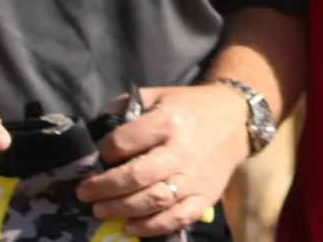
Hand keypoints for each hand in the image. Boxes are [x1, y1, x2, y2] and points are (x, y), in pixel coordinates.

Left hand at [76, 84, 250, 235]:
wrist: (237, 119)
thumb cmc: (191, 107)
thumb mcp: (159, 95)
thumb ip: (127, 107)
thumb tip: (97, 127)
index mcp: (168, 121)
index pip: (123, 143)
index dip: (102, 153)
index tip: (92, 159)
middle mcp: (181, 150)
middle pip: (136, 176)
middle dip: (104, 187)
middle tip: (84, 193)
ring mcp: (195, 176)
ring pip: (154, 200)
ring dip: (121, 209)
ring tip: (100, 210)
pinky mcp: (206, 196)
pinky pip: (178, 217)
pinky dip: (153, 227)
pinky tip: (132, 226)